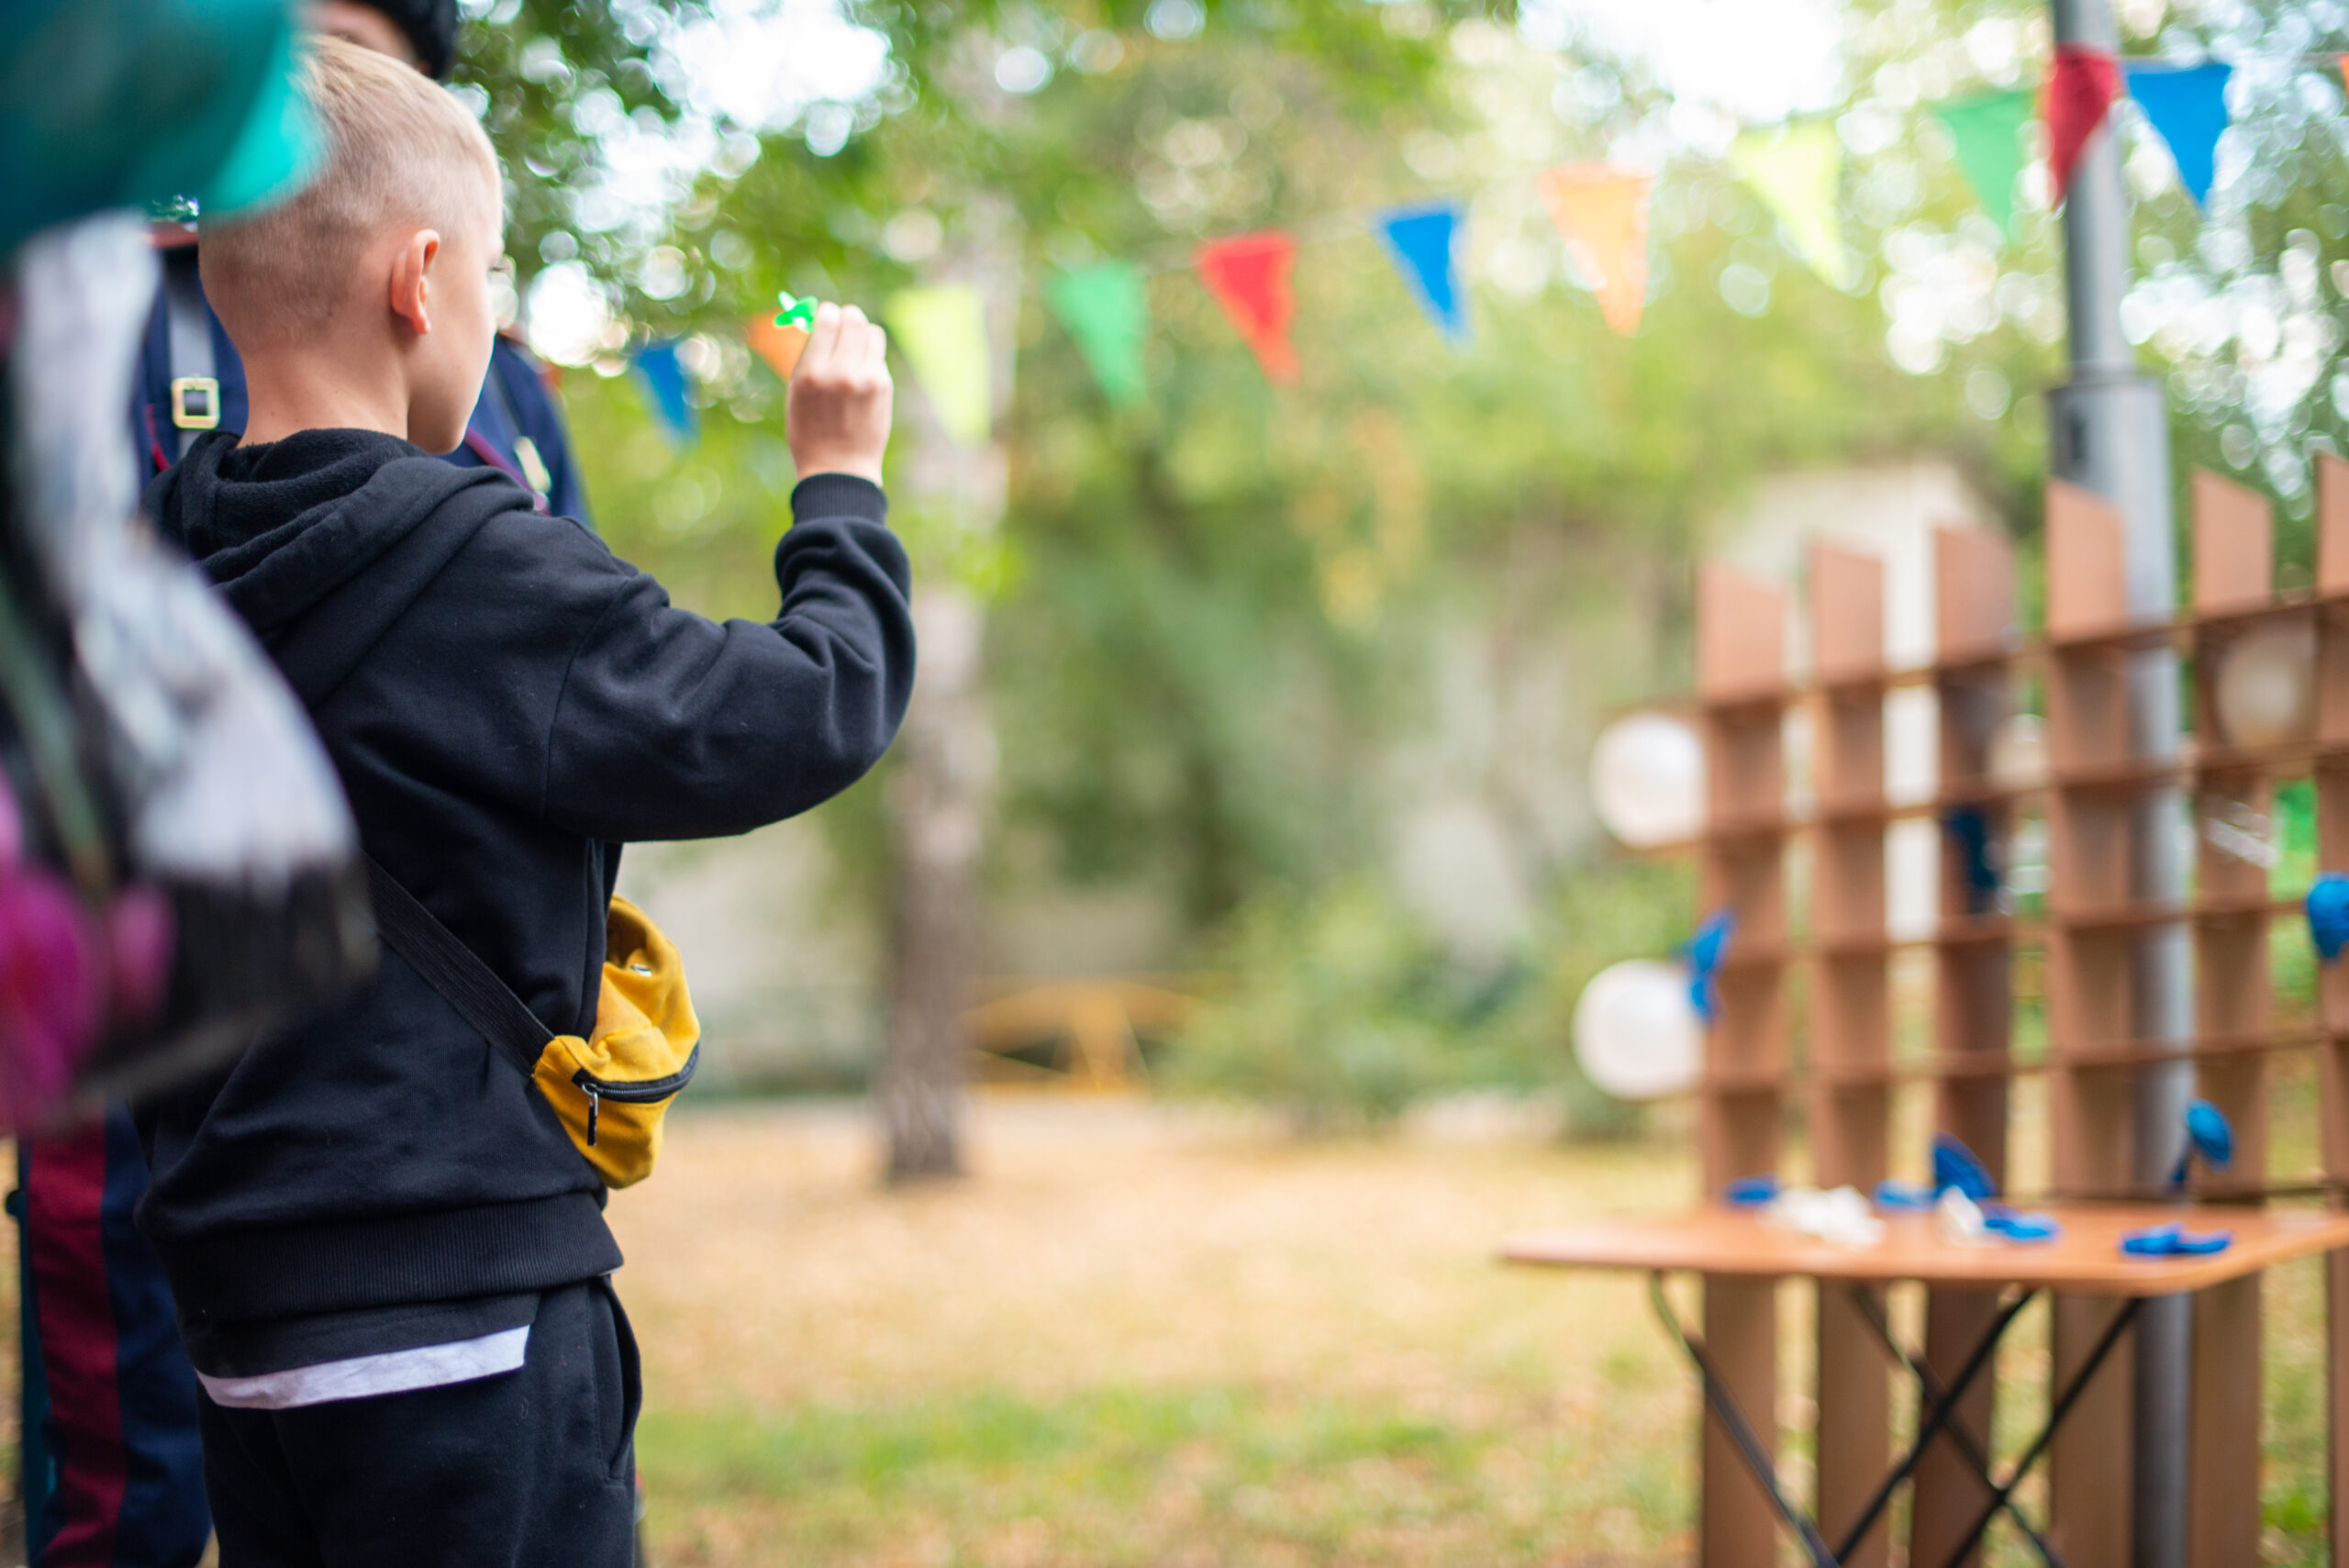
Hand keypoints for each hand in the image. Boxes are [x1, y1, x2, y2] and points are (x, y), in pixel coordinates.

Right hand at [787, 302, 891, 485]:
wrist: (838, 468)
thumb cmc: (810, 430)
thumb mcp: (797, 392)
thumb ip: (810, 355)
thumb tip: (823, 319)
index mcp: (811, 372)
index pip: (827, 319)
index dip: (828, 312)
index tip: (827, 315)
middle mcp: (840, 372)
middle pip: (853, 319)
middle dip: (847, 317)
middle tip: (845, 323)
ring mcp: (865, 379)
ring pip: (872, 332)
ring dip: (863, 333)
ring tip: (854, 348)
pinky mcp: (883, 386)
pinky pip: (878, 356)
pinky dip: (870, 357)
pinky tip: (862, 374)